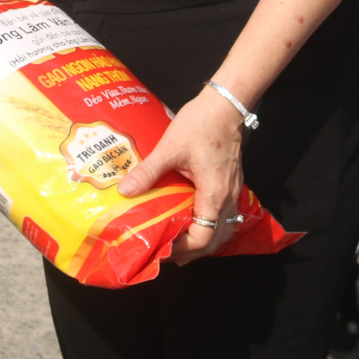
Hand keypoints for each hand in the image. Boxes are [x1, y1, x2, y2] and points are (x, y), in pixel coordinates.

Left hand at [115, 89, 245, 263]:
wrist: (225, 105)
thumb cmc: (200, 124)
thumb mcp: (169, 148)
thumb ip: (148, 172)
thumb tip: (125, 191)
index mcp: (214, 193)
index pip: (204, 237)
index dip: (184, 248)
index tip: (163, 249)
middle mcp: (228, 198)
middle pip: (216, 240)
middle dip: (192, 252)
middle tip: (167, 253)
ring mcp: (232, 192)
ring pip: (223, 230)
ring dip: (203, 241)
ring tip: (179, 244)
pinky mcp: (231, 184)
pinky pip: (224, 216)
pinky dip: (210, 227)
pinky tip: (193, 222)